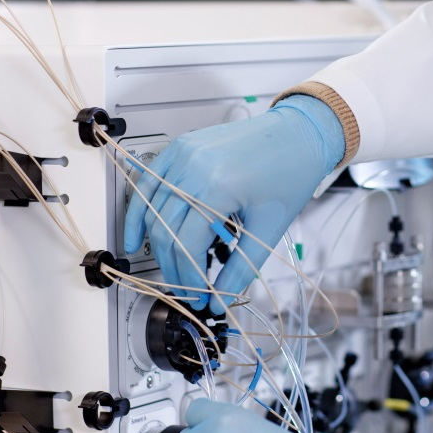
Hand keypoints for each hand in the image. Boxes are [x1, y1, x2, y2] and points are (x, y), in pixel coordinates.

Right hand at [123, 95, 344, 312]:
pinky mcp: (179, 148)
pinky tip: (135, 236)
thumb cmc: (289, 172)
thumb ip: (241, 268)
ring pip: (152, 211)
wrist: (297, 134)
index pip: (188, 245)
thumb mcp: (268, 228)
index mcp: (218, 186)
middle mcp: (194, 167)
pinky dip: (139, 212)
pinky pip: (148, 184)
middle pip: (165, 231)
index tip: (200, 295)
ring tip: (170, 269)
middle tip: (187, 288)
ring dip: (157, 246)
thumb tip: (220, 298)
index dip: (190, 277)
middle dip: (173, 268)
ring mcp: (182, 154)